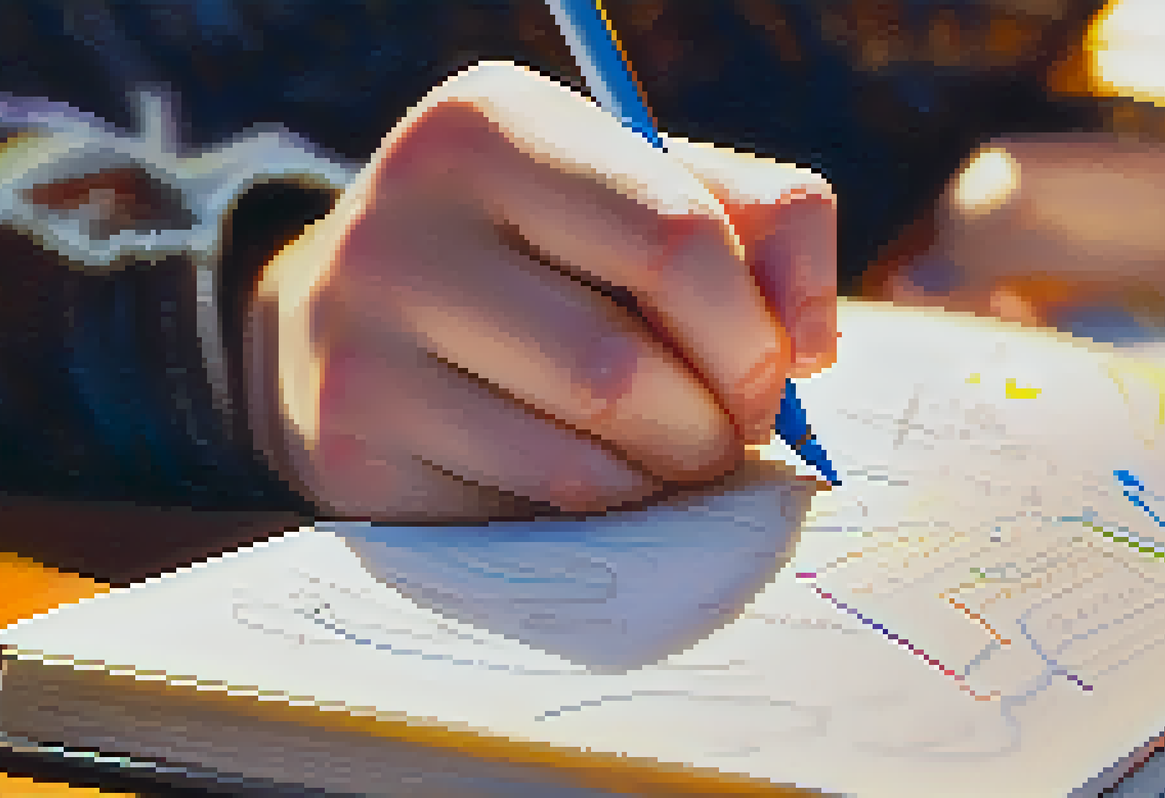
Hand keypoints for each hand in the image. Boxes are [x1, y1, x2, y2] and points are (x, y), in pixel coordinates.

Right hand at [243, 62, 836, 521]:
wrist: (359, 324)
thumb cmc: (546, 255)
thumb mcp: (647, 195)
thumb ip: (764, 227)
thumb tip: (812, 344)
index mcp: (487, 124)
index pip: (675, 239)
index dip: (752, 335)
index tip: (770, 375)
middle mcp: (399, 220)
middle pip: (618, 368)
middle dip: (710, 425)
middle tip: (724, 434)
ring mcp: (358, 339)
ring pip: (574, 455)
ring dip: (659, 476)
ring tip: (665, 453)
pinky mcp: (352, 446)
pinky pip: (528, 509)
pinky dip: (597, 509)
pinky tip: (590, 477)